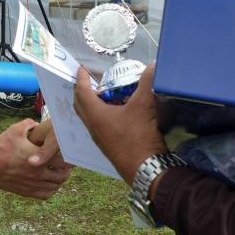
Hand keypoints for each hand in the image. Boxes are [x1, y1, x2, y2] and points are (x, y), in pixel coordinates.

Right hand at [0, 118, 71, 198]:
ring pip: (55, 186)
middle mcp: (38, 174)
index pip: (64, 162)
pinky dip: (51, 189)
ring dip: (60, 179)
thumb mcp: (15, 130)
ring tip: (58, 172)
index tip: (68, 152)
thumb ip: (30, 124)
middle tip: (65, 163)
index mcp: (39, 159)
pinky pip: (46, 195)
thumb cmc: (1, 148)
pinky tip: (48, 182)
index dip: (69, 157)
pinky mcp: (27, 192)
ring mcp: (33, 185)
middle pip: (63, 176)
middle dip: (67, 169)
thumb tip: (38, 124)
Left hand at [74, 65, 167, 183]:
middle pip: (80, 105)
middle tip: (89, 80)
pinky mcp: (108, 147)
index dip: (81, 79)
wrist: (146, 170)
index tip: (82, 69)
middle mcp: (93, 127)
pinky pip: (97, 126)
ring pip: (88, 118)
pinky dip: (100, 116)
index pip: (82, 92)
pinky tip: (115, 114)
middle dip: (82, 91)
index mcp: (96, 115)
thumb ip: (148, 82)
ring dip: (91, 104)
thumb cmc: (139, 136)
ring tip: (103, 95)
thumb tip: (153, 65)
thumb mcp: (145, 105)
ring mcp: (100, 139)